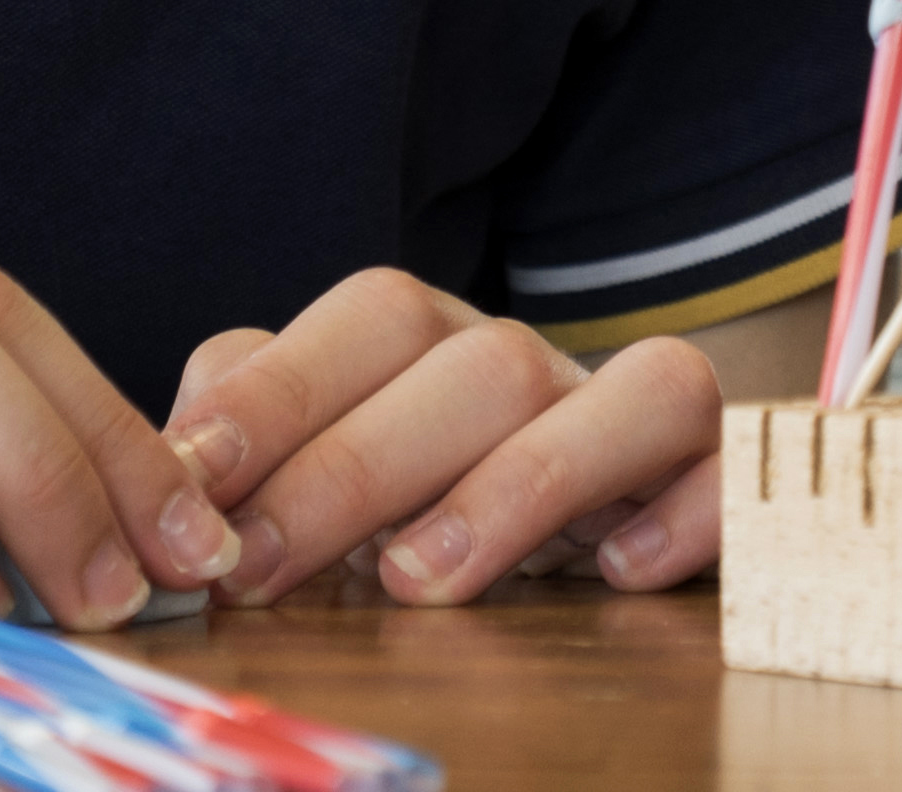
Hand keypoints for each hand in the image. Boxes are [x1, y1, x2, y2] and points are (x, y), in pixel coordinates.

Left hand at [163, 279, 725, 602]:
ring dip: (522, 483)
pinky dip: (685, 509)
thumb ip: (254, 437)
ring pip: (627, 391)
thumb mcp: (333, 465)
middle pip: (479, 364)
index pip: (369, 320)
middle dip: (354, 464)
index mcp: (440, 346)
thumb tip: (170, 458)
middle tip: (258, 568)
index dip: (278, 392)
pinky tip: (619, 571)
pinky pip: (732, 466)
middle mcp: (544, 366)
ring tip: (419, 581)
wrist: (612, 516)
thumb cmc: (429, 502)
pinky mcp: (725, 480)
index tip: (186, 481)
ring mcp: (645, 421)